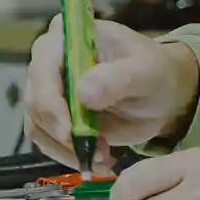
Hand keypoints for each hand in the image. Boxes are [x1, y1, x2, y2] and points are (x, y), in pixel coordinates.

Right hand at [24, 17, 199, 172]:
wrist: (163, 93)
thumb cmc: (154, 72)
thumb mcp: (146, 71)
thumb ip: (118, 78)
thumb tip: (84, 94)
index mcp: (66, 38)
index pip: (43, 68)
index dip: (50, 102)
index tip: (69, 131)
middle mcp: (49, 62)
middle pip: (36, 101)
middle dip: (62, 133)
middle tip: (96, 151)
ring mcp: (50, 91)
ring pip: (39, 126)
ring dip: (67, 149)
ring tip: (103, 159)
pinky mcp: (56, 117)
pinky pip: (49, 142)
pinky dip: (70, 156)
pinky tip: (99, 162)